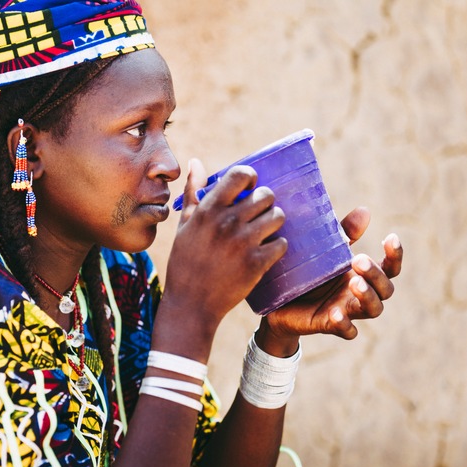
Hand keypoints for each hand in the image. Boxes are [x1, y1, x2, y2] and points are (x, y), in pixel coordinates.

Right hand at [162, 159, 287, 330]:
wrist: (191, 303)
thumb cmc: (185, 262)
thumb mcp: (185, 225)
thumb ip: (193, 192)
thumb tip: (195, 162)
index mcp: (209, 209)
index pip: (241, 175)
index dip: (250, 178)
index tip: (249, 188)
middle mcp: (228, 222)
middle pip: (266, 195)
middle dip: (265, 203)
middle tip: (258, 214)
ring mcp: (244, 243)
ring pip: (278, 217)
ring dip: (273, 223)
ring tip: (264, 232)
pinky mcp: (257, 263)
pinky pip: (281, 243)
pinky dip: (277, 246)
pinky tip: (265, 251)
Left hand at [260, 207, 402, 344]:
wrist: (279, 301)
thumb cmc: (309, 273)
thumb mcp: (325, 251)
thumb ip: (344, 233)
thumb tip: (365, 210)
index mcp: (362, 276)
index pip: (389, 268)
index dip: (395, 255)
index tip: (390, 237)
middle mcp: (360, 294)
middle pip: (385, 290)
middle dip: (376, 275)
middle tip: (358, 260)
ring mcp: (348, 311)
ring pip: (372, 310)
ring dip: (367, 297)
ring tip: (355, 283)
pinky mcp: (330, 325)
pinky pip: (347, 331)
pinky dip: (344, 324)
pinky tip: (336, 314)